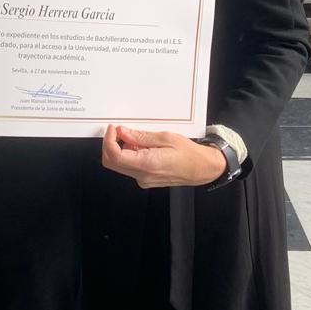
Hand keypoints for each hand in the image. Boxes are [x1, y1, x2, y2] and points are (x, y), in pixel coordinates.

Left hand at [101, 125, 226, 189]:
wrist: (202, 169)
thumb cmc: (189, 154)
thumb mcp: (165, 137)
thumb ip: (140, 137)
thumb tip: (122, 133)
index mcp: (147, 164)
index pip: (115, 156)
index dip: (108, 140)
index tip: (113, 129)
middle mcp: (143, 175)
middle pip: (112, 163)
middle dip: (110, 145)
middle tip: (117, 131)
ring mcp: (144, 180)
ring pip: (120, 166)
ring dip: (120, 150)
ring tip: (135, 138)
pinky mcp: (146, 180)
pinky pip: (130, 168)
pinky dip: (129, 156)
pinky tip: (141, 147)